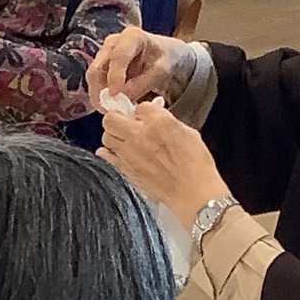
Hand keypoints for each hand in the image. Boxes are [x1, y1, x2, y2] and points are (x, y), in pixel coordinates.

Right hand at [85, 26, 187, 103]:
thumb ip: (142, 83)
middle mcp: (113, 42)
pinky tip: (111, 107)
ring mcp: (104, 54)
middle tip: (111, 110)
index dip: (114, 77)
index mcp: (131, 36)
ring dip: (99, 96)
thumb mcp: (162, 70)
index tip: (115, 96)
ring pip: (93, 78)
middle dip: (101, 91)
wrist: (165, 55)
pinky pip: (95, 84)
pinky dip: (101, 97)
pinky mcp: (101, 66)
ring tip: (112, 111)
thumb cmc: (166, 59)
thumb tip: (121, 96)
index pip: (118, 57)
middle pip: (97, 68)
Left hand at [98, 97, 228, 231]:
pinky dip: (108, 153)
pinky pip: (104, 156)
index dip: (143, 112)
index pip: (139, 106)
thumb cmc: (195, 165)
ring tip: (124, 141)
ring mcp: (128, 153)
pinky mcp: (124, 170)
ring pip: (105, 136)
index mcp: (159, 122)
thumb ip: (167, 121)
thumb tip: (155, 116)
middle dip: (118, 119)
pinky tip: (118, 155)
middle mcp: (139, 135)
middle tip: (126, 124)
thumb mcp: (188, 133)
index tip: (146, 117)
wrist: (192, 192)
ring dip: (113, 136)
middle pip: (111, 118)